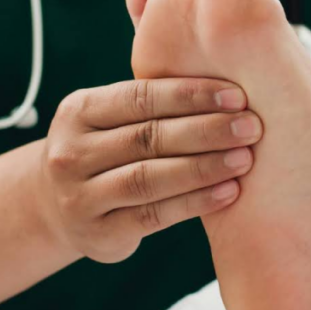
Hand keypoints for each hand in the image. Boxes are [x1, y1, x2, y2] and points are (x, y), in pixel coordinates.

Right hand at [36, 78, 262, 263]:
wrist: (59, 209)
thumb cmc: (106, 150)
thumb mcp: (110, 117)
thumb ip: (152, 97)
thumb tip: (225, 76)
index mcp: (79, 110)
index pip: (140, 96)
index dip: (191, 95)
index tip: (237, 96)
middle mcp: (72, 152)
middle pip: (148, 137)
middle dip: (207, 130)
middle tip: (251, 127)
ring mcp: (80, 196)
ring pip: (150, 178)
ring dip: (204, 167)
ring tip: (245, 159)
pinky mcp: (99, 233)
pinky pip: (153, 215)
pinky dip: (194, 203)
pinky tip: (228, 192)